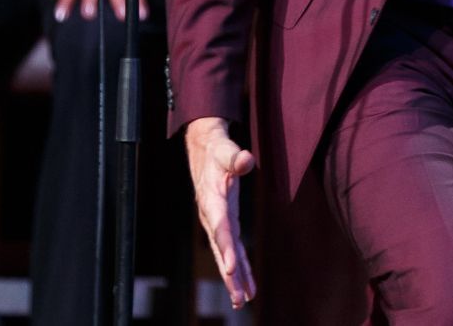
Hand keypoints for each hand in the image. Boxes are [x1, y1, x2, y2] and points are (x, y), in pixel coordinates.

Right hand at [185, 117, 256, 308]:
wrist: (205, 152)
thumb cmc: (217, 151)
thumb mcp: (225, 150)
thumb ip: (235, 156)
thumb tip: (246, 159)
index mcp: (212, 200)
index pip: (220, 227)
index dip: (226, 247)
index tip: (232, 268)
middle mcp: (212, 217)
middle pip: (221, 249)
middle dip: (229, 274)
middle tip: (238, 297)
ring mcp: (218, 223)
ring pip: (226, 255)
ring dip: (235, 279)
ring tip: (242, 301)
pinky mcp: (225, 225)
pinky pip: (233, 251)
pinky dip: (241, 269)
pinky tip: (247, 288)